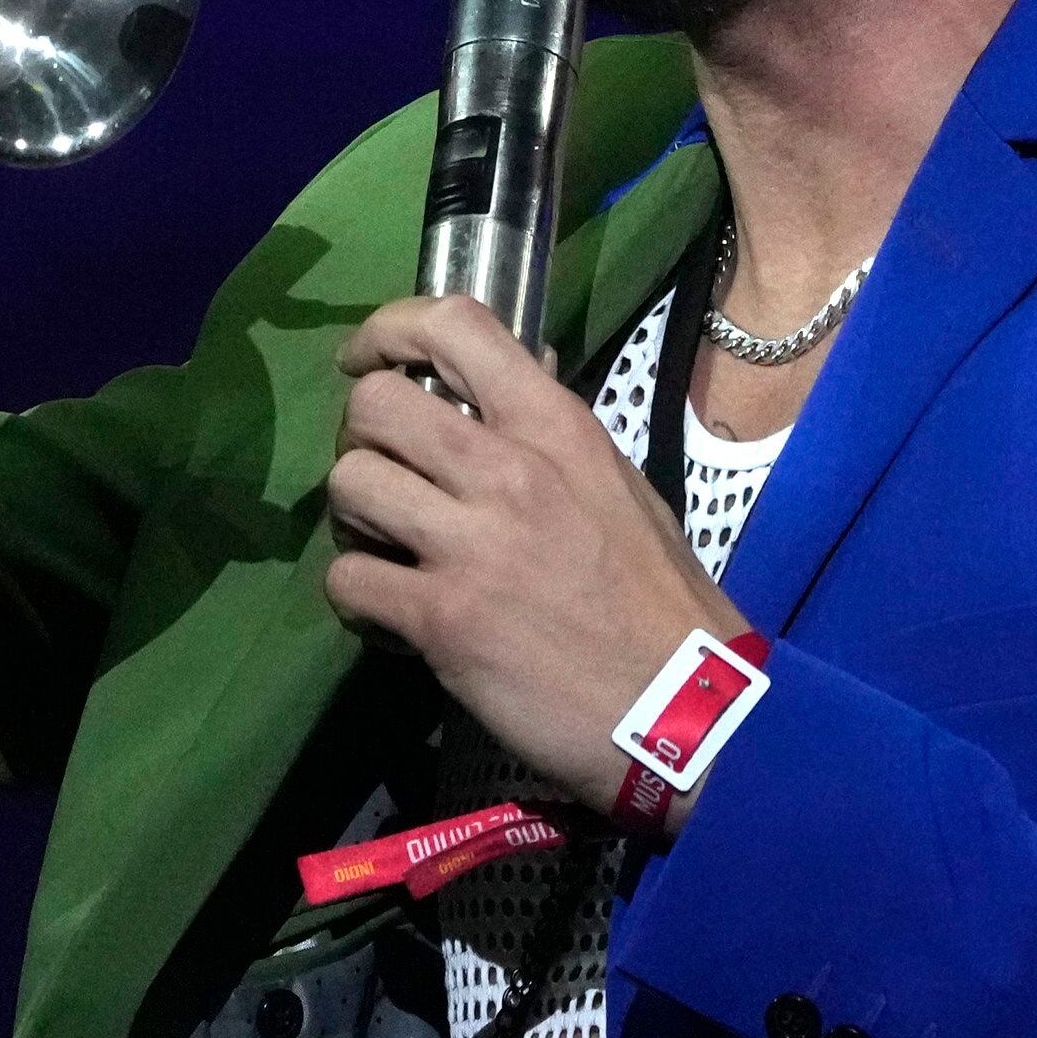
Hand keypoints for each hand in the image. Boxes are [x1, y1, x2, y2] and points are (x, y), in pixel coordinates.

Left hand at [320, 295, 741, 817]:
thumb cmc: (661, 601)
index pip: (455, 325)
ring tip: (387, 546)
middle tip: (384, 475)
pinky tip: (393, 615)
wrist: (689, 712)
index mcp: (556, 428)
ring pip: (347, 484)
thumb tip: (509, 380)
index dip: (389, 329)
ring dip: (354, 518)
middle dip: (360, 437)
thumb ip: (552, 438)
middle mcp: (507, 471)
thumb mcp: (619, 486)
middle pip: (372, 405)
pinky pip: (348, 579)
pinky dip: (357, 598)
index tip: (367, 358)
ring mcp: (470, 545)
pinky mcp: (441, 619)